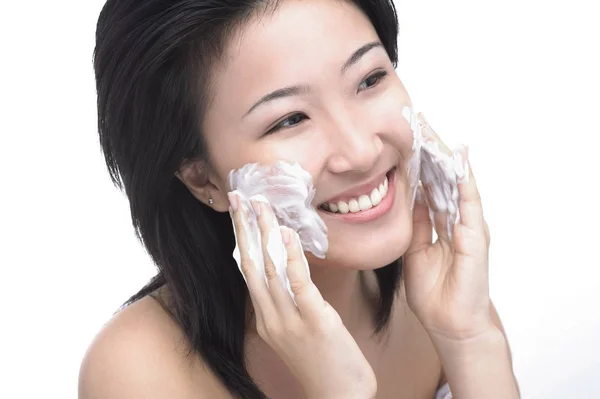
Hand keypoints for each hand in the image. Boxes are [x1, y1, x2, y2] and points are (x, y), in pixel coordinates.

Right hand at [229, 194, 375, 398]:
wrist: (339, 398)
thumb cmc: (324, 364)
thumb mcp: (298, 332)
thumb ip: (288, 303)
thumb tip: (286, 274)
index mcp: (266, 318)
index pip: (249, 271)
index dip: (243, 239)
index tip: (239, 213)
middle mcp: (270, 317)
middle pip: (251, 264)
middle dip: (244, 228)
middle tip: (239, 197)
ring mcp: (288, 320)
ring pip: (270, 269)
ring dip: (264, 233)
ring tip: (260, 205)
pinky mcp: (313, 321)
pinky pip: (298, 283)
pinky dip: (291, 256)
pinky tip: (287, 233)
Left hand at [403, 131, 493, 343]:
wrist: (450, 323)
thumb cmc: (433, 291)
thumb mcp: (413, 251)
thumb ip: (414, 224)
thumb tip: (406, 197)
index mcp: (440, 222)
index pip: (429, 183)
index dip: (417, 160)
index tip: (403, 136)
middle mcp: (456, 218)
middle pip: (442, 176)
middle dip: (429, 149)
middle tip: (415, 120)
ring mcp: (468, 224)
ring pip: (455, 181)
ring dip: (443, 155)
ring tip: (430, 129)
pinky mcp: (475, 234)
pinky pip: (468, 200)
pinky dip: (463, 177)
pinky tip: (456, 157)